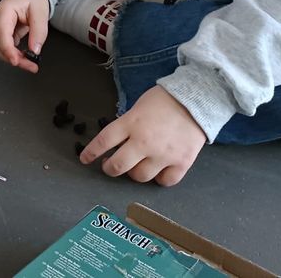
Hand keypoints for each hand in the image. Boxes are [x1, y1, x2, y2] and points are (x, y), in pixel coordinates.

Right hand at [0, 0, 49, 73]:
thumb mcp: (40, 12)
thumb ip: (39, 31)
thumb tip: (35, 50)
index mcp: (3, 12)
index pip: (2, 34)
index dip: (8, 50)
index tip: (16, 61)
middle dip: (14, 58)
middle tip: (32, 65)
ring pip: (1, 50)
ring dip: (15, 59)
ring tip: (31, 64)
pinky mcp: (1, 34)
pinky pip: (5, 48)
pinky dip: (15, 55)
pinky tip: (26, 58)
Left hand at [80, 86, 205, 185]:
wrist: (195, 99)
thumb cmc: (163, 100)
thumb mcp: (137, 107)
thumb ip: (127, 125)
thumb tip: (118, 142)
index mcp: (131, 123)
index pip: (104, 141)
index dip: (91, 152)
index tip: (85, 159)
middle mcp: (144, 141)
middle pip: (118, 166)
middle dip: (109, 168)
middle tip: (109, 166)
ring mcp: (163, 155)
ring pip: (139, 177)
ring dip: (133, 173)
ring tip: (134, 166)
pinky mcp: (181, 163)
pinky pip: (164, 181)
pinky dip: (158, 178)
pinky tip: (157, 171)